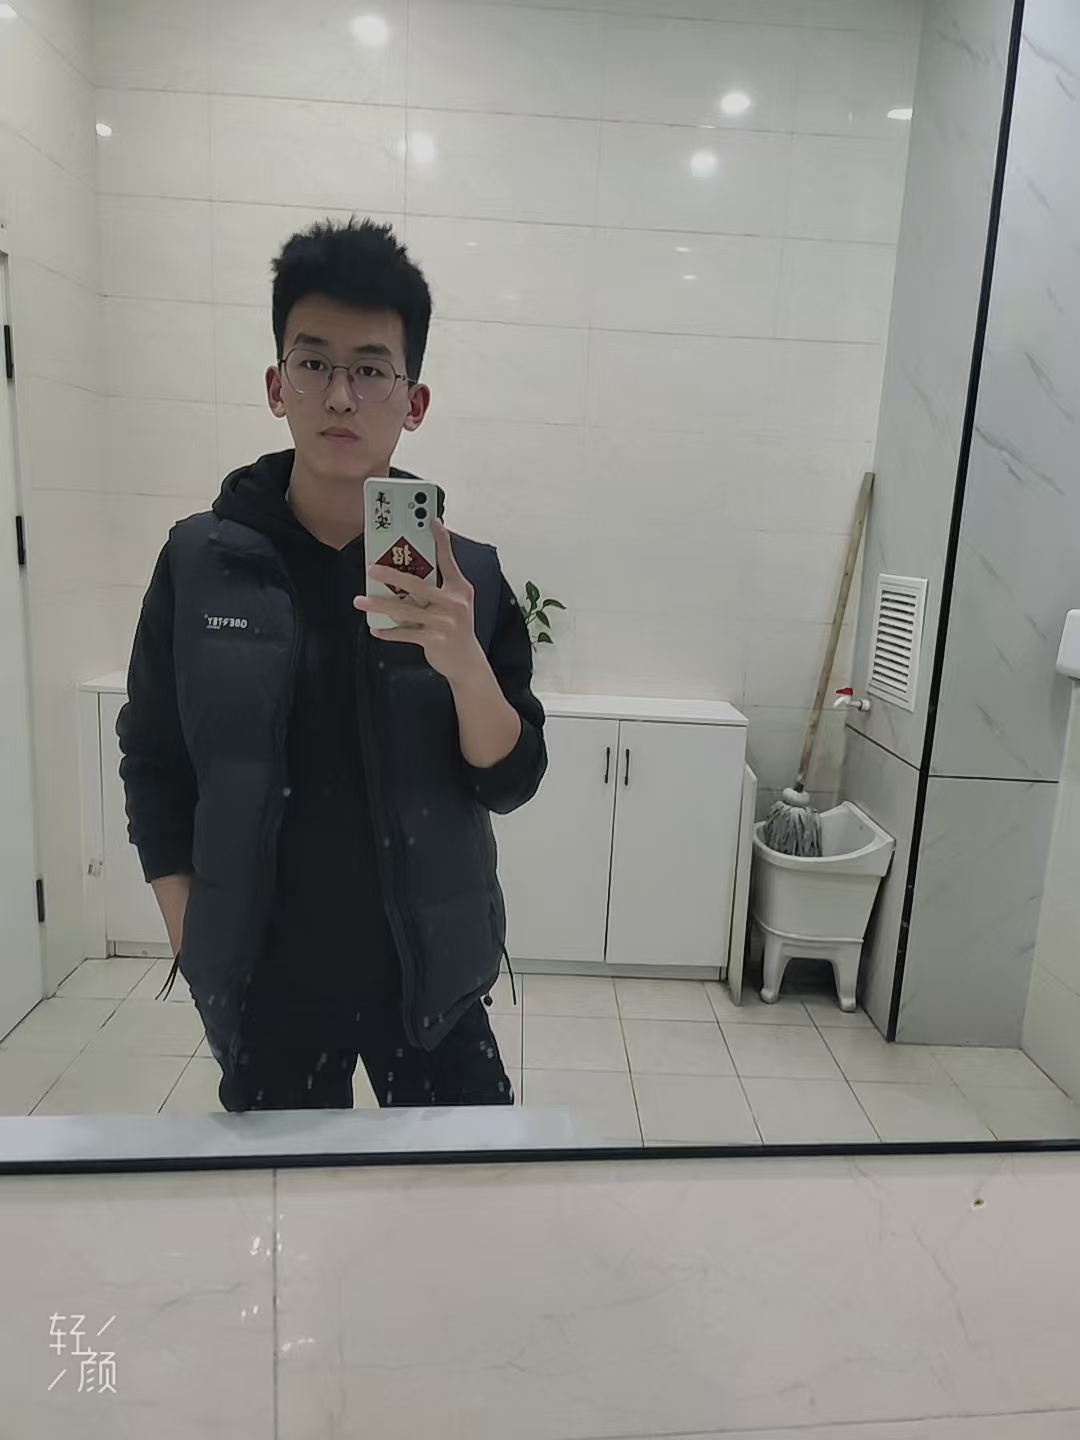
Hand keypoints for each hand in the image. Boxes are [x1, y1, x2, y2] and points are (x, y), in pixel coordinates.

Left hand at [353, 517, 485, 683]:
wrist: (467, 662)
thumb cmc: (456, 627)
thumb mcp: (455, 603)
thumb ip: (437, 587)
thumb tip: (403, 576)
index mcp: (459, 588)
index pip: (448, 560)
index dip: (441, 540)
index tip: (432, 521)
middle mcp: (453, 602)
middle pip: (417, 584)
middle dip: (391, 574)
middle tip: (370, 567)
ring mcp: (444, 622)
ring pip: (404, 609)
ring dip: (379, 605)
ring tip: (360, 601)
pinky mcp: (434, 639)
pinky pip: (405, 633)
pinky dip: (388, 632)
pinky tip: (375, 629)